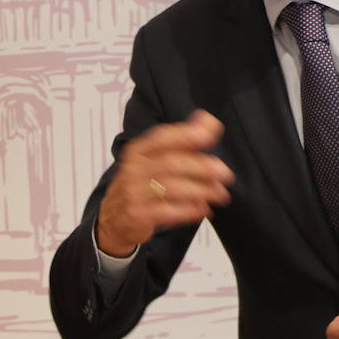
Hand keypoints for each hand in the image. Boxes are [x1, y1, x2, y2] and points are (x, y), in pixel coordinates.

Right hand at [95, 110, 233, 256]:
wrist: (113, 219)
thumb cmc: (141, 184)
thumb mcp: (154, 159)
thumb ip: (182, 139)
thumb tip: (208, 119)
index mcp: (138, 150)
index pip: (161, 138)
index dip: (185, 135)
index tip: (208, 136)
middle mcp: (133, 169)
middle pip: (170, 163)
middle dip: (201, 167)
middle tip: (225, 174)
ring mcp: (133, 193)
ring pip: (171, 188)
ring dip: (200, 190)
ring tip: (220, 193)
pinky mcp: (137, 216)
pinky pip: (168, 212)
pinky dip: (189, 210)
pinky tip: (204, 209)